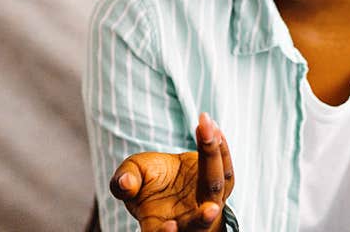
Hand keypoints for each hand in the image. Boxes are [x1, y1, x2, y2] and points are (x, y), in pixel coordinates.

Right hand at [108, 113, 233, 231]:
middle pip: (199, 218)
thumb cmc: (145, 182)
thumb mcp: (130, 178)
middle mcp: (189, 217)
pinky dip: (220, 148)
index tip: (170, 227)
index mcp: (160, 222)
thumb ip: (124, 182)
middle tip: (210, 210)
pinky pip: (225, 167)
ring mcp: (209, 201)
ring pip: (217, 187)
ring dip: (216, 162)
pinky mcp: (222, 183)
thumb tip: (126, 182)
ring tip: (214, 137)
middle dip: (204, 216)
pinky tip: (212, 127)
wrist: (166, 176)